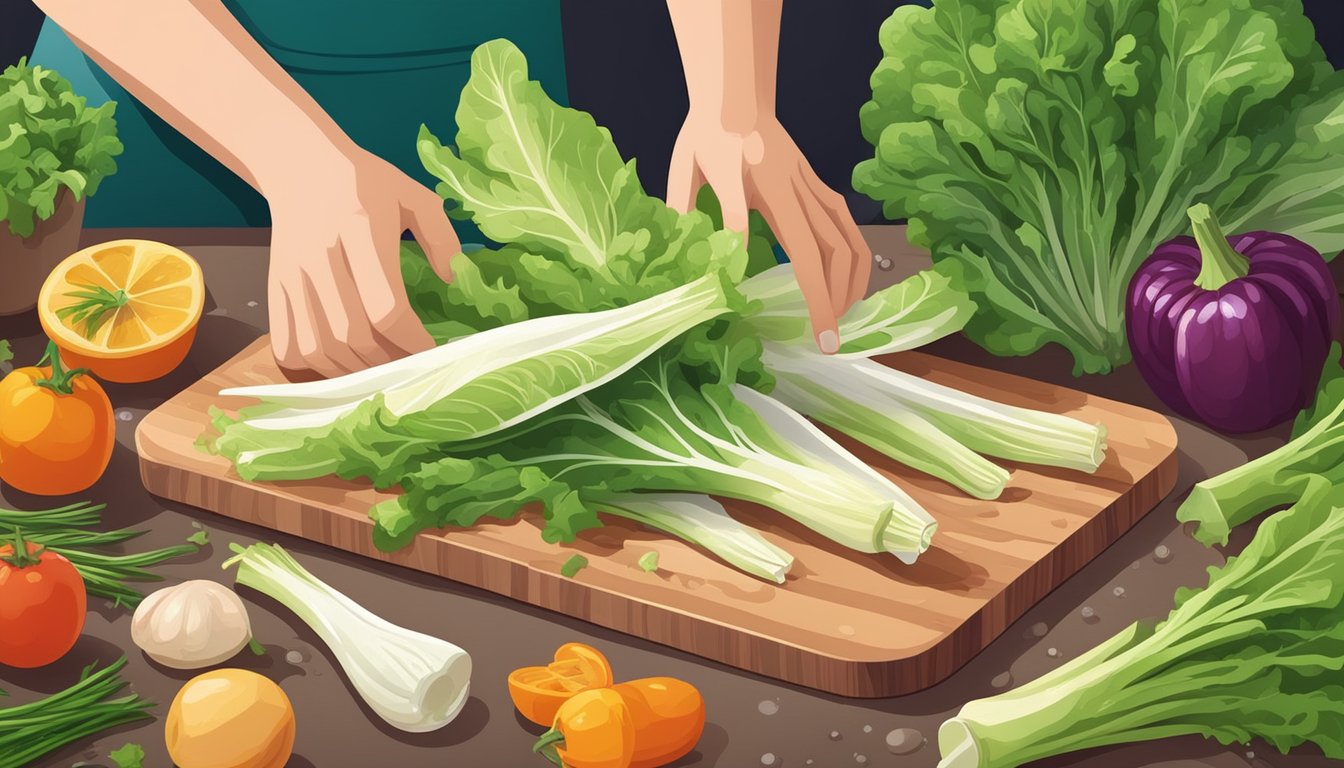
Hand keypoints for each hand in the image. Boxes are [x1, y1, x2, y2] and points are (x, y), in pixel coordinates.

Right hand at [265, 148, 459, 377]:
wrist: (300, 164)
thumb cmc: (364, 182)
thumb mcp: (413, 196)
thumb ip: (440, 236)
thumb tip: (453, 279)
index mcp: (362, 230)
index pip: (384, 306)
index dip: (410, 339)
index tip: (430, 350)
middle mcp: (323, 256)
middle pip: (352, 335)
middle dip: (386, 362)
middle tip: (408, 366)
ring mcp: (293, 275)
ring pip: (318, 347)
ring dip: (352, 370)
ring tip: (378, 369)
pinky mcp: (275, 286)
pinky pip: (286, 344)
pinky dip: (312, 365)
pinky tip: (338, 361)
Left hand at [666, 114, 870, 353]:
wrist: (735, 92)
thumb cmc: (706, 133)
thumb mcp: (686, 169)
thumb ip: (690, 211)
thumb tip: (708, 264)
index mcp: (766, 186)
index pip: (798, 251)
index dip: (811, 295)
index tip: (817, 334)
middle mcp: (797, 188)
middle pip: (829, 252)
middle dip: (834, 300)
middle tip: (828, 342)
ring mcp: (812, 185)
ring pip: (847, 239)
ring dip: (850, 282)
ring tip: (840, 318)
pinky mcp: (818, 184)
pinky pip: (847, 225)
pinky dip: (856, 256)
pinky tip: (852, 282)